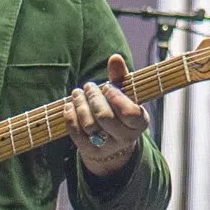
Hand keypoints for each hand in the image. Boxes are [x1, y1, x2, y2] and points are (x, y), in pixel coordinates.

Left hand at [64, 55, 149, 176]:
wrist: (113, 144)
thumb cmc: (119, 112)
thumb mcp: (125, 96)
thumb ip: (120, 77)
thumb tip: (115, 58)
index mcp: (139, 123)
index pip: (130, 114)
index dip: (116, 99)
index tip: (108, 87)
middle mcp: (125, 138)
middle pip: (105, 117)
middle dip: (94, 98)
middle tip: (88, 86)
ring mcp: (107, 147)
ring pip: (90, 126)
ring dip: (80, 105)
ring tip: (77, 93)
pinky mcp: (89, 151)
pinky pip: (76, 134)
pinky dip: (71, 117)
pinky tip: (69, 105)